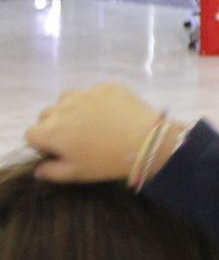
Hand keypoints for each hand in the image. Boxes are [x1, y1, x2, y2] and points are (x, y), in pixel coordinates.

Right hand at [25, 83, 164, 182]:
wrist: (145, 141)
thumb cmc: (106, 161)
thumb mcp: (75, 173)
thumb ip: (50, 171)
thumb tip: (38, 168)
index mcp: (50, 130)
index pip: (31, 133)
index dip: (42, 143)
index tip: (58, 149)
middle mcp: (63, 107)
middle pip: (47, 114)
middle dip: (54, 124)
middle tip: (75, 137)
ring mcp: (85, 93)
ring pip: (66, 98)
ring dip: (71, 109)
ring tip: (90, 122)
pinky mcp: (105, 86)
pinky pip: (92, 92)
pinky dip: (95, 101)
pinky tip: (109, 113)